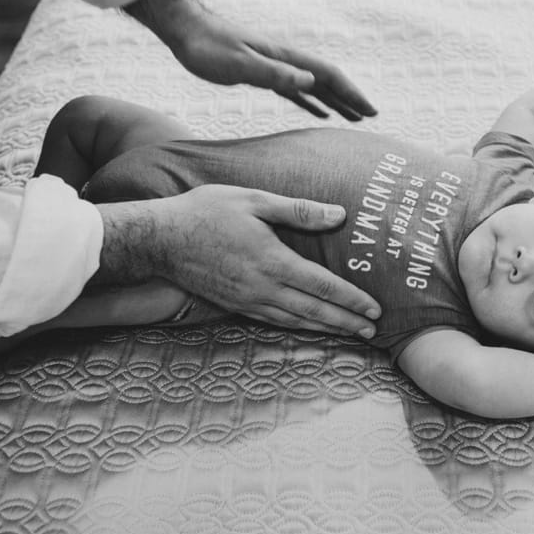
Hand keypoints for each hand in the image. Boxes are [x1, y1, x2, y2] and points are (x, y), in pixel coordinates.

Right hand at [96, 185, 380, 337]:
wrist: (159, 239)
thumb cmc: (206, 212)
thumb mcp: (254, 200)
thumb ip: (298, 211)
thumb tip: (339, 215)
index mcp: (273, 261)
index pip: (323, 286)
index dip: (352, 299)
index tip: (375, 309)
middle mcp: (263, 287)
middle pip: (314, 310)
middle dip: (346, 321)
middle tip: (372, 331)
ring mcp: (247, 300)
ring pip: (295, 320)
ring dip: (325, 328)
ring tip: (349, 333)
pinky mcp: (234, 304)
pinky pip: (273, 321)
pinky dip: (297, 326)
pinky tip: (308, 326)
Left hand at [174, 12, 377, 120]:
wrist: (184, 29)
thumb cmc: (206, 46)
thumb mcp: (239, 63)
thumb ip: (273, 74)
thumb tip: (310, 82)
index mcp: (285, 58)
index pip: (328, 76)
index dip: (351, 92)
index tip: (370, 110)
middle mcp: (285, 62)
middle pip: (327, 81)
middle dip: (351, 98)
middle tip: (371, 117)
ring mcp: (275, 67)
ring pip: (314, 87)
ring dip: (336, 102)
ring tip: (354, 118)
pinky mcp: (262, 74)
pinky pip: (296, 91)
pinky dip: (312, 102)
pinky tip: (319, 113)